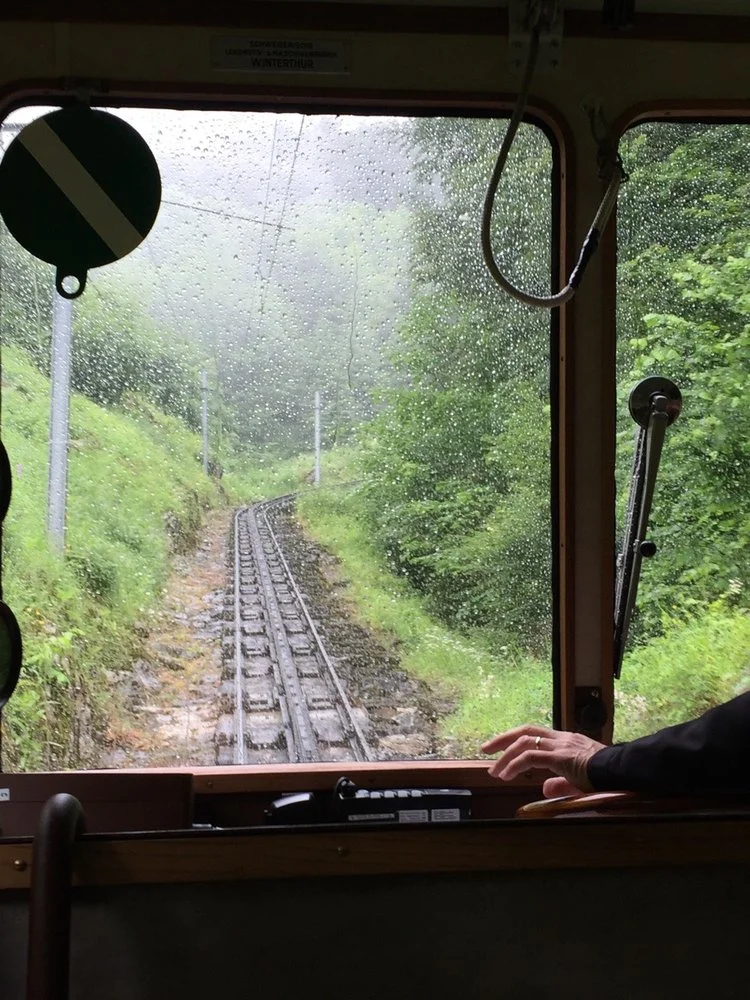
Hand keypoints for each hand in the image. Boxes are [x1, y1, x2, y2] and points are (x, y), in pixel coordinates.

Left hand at [481, 725, 606, 797]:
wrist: (622, 771)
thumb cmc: (606, 777)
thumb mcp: (579, 781)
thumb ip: (560, 783)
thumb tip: (544, 788)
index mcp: (565, 741)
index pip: (535, 734)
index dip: (516, 740)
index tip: (502, 751)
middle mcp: (561, 738)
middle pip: (525, 730)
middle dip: (503, 739)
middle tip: (486, 749)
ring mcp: (560, 745)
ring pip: (524, 741)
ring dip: (505, 755)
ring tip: (494, 770)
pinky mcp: (561, 756)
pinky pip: (531, 757)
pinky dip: (514, 765)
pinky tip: (506, 775)